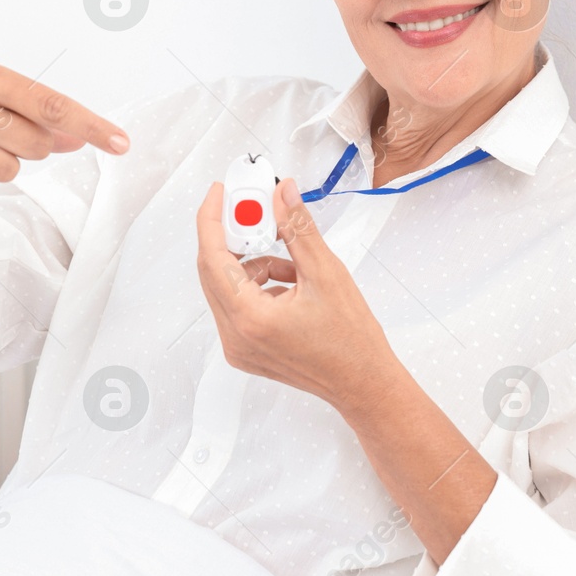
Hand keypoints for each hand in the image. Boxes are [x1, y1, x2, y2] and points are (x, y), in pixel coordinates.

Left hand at [195, 177, 401, 414]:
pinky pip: (238, 305)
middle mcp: (236, 337)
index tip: (219, 192)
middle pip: (215, 271)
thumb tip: (283, 192)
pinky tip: (292, 286)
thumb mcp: (326, 272)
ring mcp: (238, 347)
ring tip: (294, 266)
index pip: (212, 258)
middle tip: (258, 213)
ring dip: (254, 265)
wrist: (363, 382)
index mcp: (250, 318)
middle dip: (236, 238)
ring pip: (229, 287)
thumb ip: (297, 228)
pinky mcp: (246, 350)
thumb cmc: (350, 338)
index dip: (212, 220)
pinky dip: (259, 286)